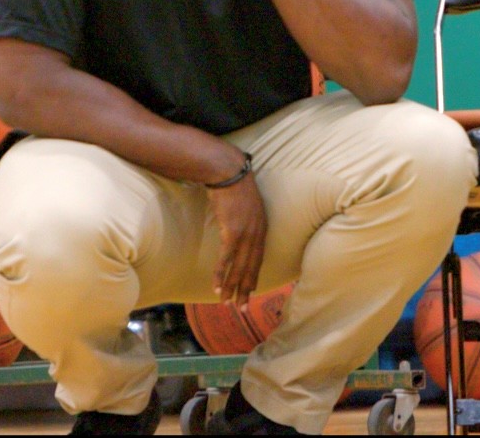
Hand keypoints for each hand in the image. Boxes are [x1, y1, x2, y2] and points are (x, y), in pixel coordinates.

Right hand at [206, 170, 267, 309]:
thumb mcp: (245, 204)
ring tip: (227, 303)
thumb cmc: (233, 184)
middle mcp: (257, 234)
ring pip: (239, 267)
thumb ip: (244, 218)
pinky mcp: (232, 232)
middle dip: (246, 289)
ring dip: (232, 287)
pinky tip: (217, 288)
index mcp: (262, 227)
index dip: (254, 275)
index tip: (252, 291)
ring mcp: (246, 234)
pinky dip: (222, 275)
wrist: (228, 171)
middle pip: (252, 267)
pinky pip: (226, 259)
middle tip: (241, 308)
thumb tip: (235, 226)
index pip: (259, 258)